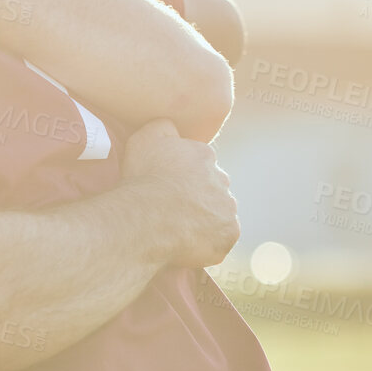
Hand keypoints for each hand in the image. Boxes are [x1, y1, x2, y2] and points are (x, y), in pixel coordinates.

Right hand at [121, 119, 239, 267]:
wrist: (146, 217)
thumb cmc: (142, 178)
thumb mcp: (144, 138)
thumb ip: (163, 127)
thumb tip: (172, 126)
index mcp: (204, 155)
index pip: (199, 164)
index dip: (182, 176)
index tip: (166, 187)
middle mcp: (222, 178)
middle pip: (212, 188)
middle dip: (197, 197)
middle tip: (172, 210)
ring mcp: (227, 208)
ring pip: (218, 214)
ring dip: (204, 220)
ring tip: (178, 230)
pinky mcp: (228, 234)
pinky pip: (220, 239)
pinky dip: (208, 242)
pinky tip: (187, 244)